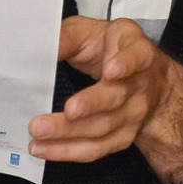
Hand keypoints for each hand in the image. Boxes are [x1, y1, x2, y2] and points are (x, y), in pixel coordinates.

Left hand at [27, 16, 175, 164]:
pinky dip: (68, 150)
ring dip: (70, 132)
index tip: (110, 70)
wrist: (142, 78)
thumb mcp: (92, 33)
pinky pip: (96, 148)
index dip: (126, 63)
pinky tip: (44, 148)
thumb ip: (69, 37)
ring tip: (40, 131)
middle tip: (68, 109)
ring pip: (103, 127)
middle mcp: (139, 86)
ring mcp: (133, 114)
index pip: (137, 56)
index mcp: (137, 52)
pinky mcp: (121, 137)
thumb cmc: (110, 50)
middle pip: (116, 97)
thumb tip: (41, 46)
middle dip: (91, 104)